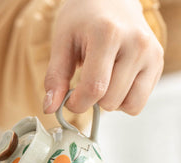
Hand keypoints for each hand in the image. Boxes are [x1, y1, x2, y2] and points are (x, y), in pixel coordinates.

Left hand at [43, 0, 163, 114]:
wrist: (110, 0)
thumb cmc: (83, 20)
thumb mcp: (62, 43)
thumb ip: (55, 77)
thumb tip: (50, 108)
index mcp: (108, 34)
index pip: (94, 88)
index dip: (76, 103)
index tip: (68, 100)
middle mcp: (136, 43)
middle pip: (110, 100)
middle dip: (91, 102)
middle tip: (85, 83)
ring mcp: (151, 53)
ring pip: (127, 105)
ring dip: (109, 102)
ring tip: (102, 81)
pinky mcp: (157, 63)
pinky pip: (138, 103)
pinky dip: (123, 100)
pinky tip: (115, 82)